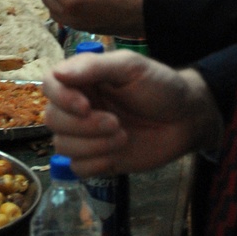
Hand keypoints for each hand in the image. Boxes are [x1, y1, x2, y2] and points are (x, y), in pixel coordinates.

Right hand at [42, 49, 222, 174]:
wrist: (187, 119)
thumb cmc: (161, 86)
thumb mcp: (130, 67)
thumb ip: (93, 67)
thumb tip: (57, 73)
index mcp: (83, 79)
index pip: (49, 84)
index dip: (60, 97)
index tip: (85, 105)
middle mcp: (78, 106)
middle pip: (52, 119)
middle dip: (83, 126)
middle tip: (116, 123)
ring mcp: (86, 134)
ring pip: (62, 145)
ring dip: (92, 145)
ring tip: (123, 136)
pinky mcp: (97, 159)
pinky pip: (77, 168)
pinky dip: (96, 163)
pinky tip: (118, 154)